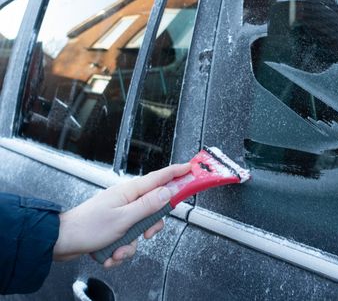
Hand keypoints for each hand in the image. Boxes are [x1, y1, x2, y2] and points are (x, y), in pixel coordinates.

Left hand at [53, 163, 190, 267]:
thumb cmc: (87, 227)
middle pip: (154, 209)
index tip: (191, 169)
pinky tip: (109, 253)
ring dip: (131, 245)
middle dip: (150, 228)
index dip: (177, 172)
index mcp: (130, 192)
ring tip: (117, 249)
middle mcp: (127, 200)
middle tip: (144, 234)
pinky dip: (120, 250)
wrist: (61, 241)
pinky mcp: (115, 227)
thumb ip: (149, 205)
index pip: (160, 177)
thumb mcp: (124, 218)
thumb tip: (167, 193)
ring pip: (141, 229)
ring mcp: (121, 213)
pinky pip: (128, 240)